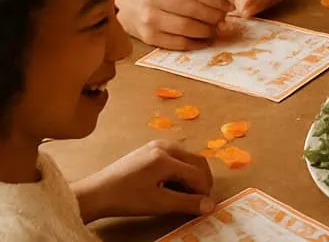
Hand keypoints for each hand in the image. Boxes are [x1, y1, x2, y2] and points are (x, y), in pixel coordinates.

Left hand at [73, 140, 213, 221]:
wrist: (96, 193)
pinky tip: (171, 185)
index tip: (204, 206)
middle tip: (200, 200)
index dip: (204, 190)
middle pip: (195, 160)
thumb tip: (210, 205)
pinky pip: (175, 157)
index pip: (197, 172)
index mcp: (167, 157)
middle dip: (202, 180)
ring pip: (186, 158)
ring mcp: (157, 145)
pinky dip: (180, 171)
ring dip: (191, 176)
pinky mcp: (150, 149)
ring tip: (185, 195)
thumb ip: (186, 203)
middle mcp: (165, 145)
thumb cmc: (126, 198)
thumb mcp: (158, 203)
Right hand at [116, 0, 229, 50]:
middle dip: (213, 17)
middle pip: (192, 10)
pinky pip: (175, 43)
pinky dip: (194, 44)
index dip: (215, 1)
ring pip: (185, 28)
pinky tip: (204, 41)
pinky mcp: (147, 37)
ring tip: (217, 31)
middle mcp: (154, 1)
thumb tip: (219, 5)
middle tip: (225, 21)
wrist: (118, 1)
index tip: (228, 7)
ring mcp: (149, 20)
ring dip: (206, 31)